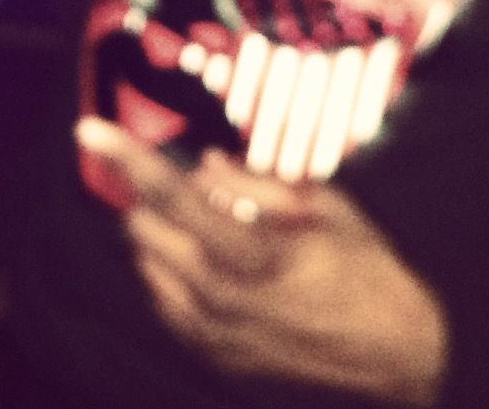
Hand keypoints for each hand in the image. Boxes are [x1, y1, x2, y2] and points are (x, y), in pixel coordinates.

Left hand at [76, 116, 447, 406]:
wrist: (399, 357)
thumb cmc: (368, 270)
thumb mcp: (327, 209)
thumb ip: (260, 186)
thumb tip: (207, 166)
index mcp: (254, 255)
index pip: (172, 196)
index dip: (127, 158)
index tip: (88, 129)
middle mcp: (223, 300)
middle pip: (145, 231)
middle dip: (148, 196)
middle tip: (181, 180)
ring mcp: (215, 337)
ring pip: (148, 268)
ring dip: (158, 234)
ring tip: (207, 222)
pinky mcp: (215, 359)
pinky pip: (165, 304)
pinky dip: (169, 272)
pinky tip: (205, 260)